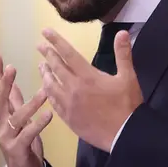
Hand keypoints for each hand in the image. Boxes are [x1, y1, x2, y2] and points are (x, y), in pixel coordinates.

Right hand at [0, 52, 52, 166]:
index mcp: (1, 115)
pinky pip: (28, 134)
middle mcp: (0, 124)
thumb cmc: (22, 143)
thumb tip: (12, 83)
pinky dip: (38, 124)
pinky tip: (48, 115)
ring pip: (17, 117)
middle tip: (10, 68)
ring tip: (44, 92)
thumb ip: (14, 102)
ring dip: (31, 104)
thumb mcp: (19, 120)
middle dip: (4, 83)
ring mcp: (7, 137)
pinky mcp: (17, 148)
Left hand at [37, 28, 142, 151]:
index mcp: (87, 76)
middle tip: (39, 46)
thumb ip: (123, 54)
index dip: (56, 41)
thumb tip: (122, 32)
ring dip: (45, 74)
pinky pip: (53, 103)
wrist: (124, 135)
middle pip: (56, 68)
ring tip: (41, 67)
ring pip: (50, 86)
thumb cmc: (127, 105)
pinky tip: (47, 90)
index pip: (68, 54)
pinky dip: (49, 93)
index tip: (45, 32)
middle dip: (47, 55)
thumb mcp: (128, 77)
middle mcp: (73, 88)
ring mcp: (68, 104)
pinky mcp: (68, 118)